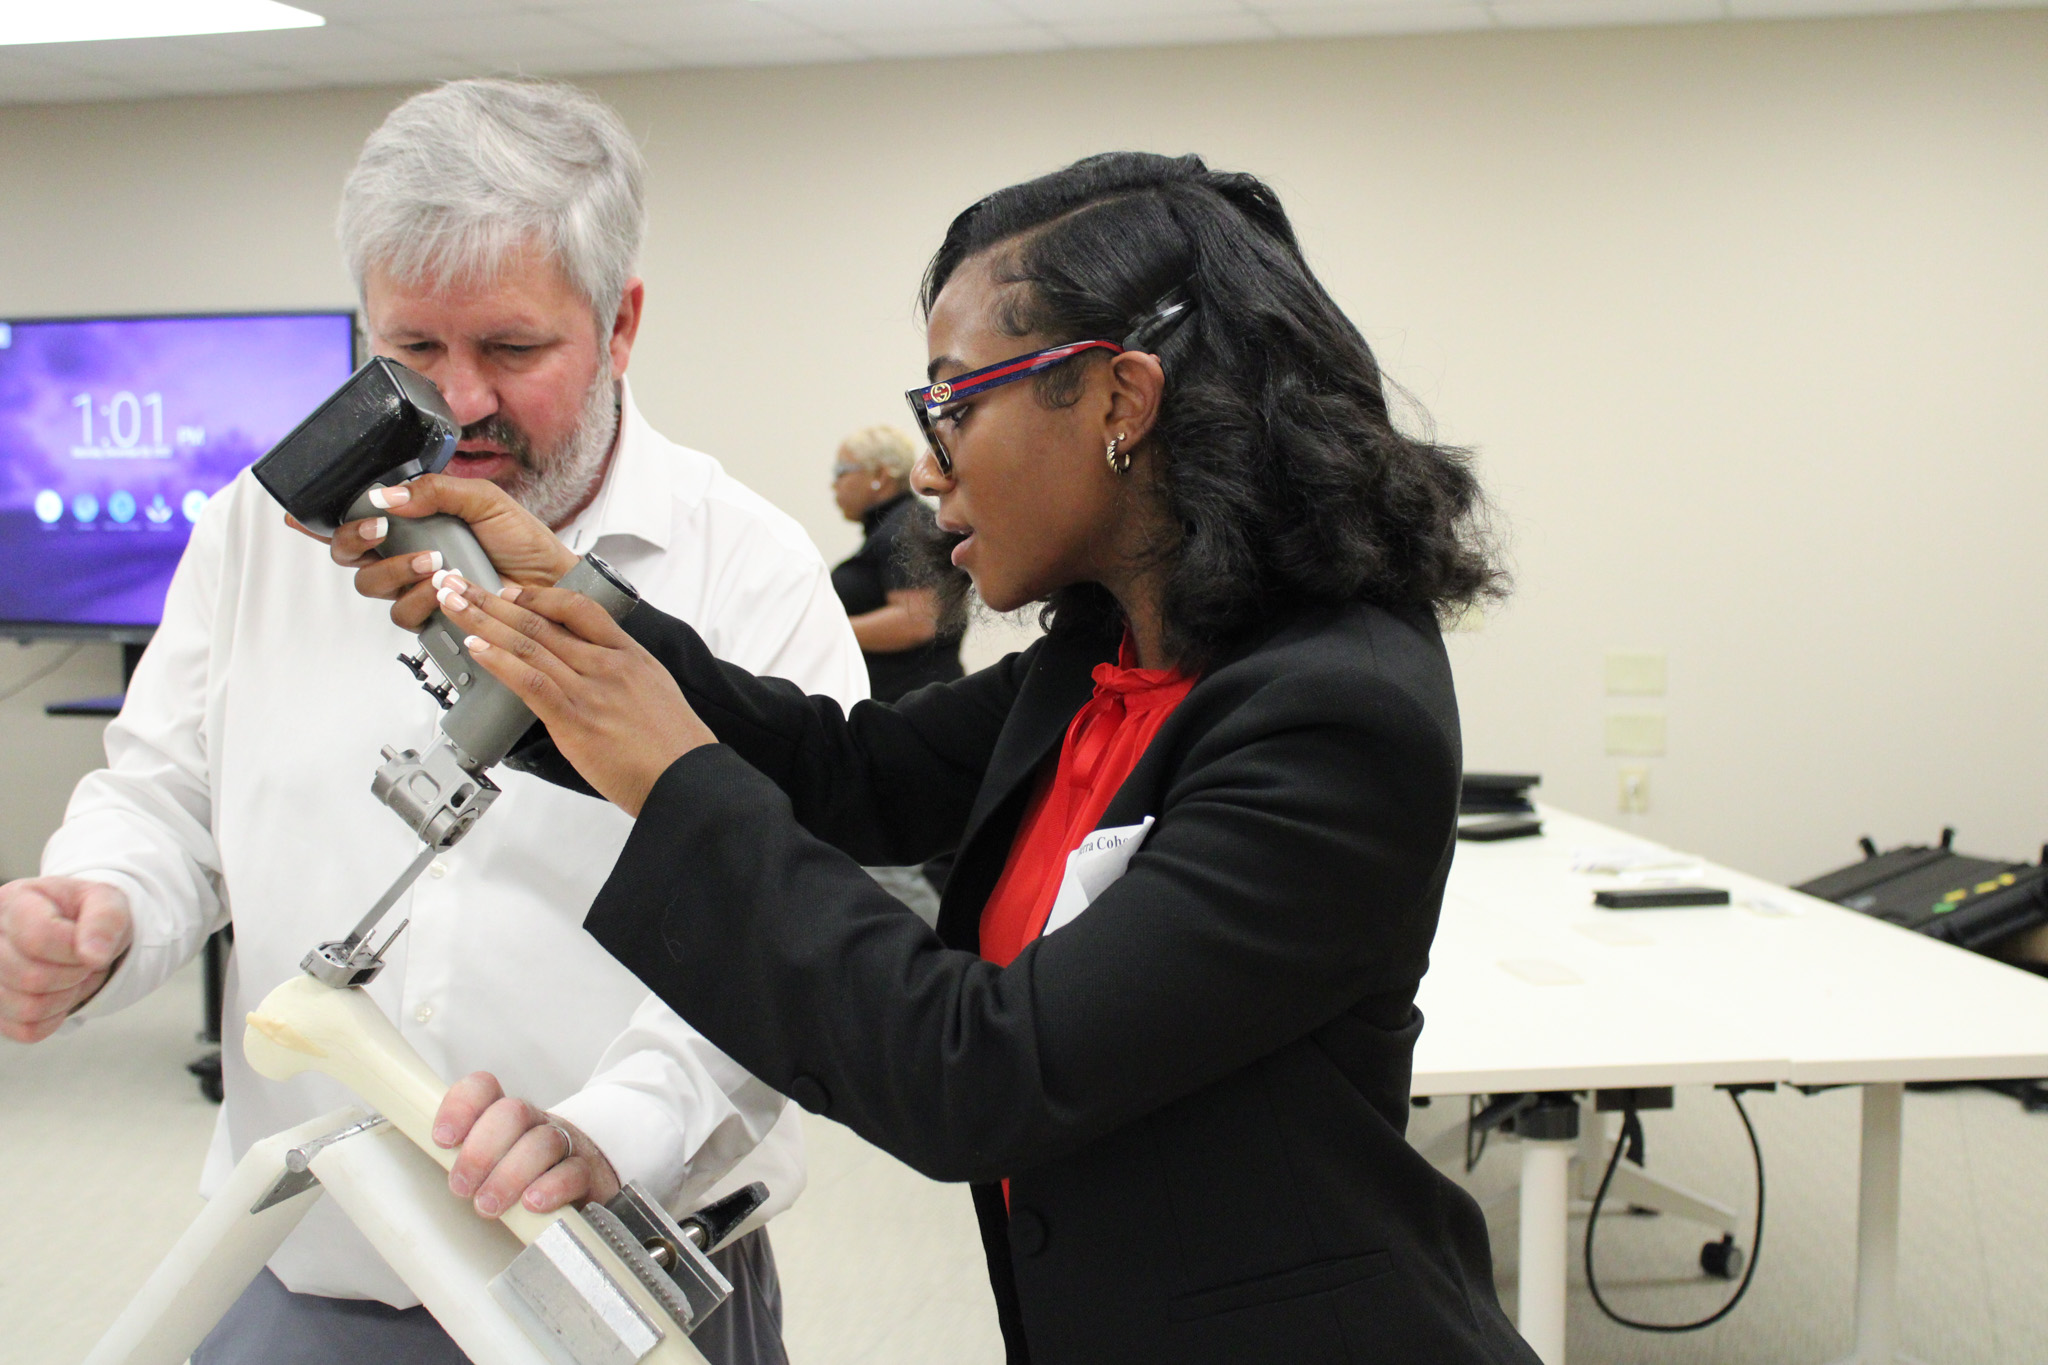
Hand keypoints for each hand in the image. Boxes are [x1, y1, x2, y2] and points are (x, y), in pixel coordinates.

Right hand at [0, 878, 133, 1042]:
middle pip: (32, 977)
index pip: (38, 937)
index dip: (75, 950)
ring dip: (67, 996)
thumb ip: (105, 921)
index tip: (89, 944)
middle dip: (75, 974)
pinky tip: (60, 992)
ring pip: (28, 1007)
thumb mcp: (107, 902)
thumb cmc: (87, 915)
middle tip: (85, 961)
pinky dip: (55, 1017)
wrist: (77, 934)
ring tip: (74, 974)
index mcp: (13, 901)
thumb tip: (92, 956)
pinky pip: (27, 1029)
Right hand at [285, 474, 578, 632]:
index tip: (298, 514)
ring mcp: (415, 587)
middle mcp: (406, 554)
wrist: (551, 582)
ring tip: (434, 562)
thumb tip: (386, 495)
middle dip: (354, 540)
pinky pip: (402, 613)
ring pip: (371, 585)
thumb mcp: (483, 500)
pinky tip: (443, 588)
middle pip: (349, 554)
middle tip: (379, 529)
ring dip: (395, 570)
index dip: (320, 520)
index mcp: (413, 521)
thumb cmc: (523, 541)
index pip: (356, 519)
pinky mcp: (430, 617)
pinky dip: (419, 599)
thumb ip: (435, 490)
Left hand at [430, 573, 714, 816]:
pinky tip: (477, 649)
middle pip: (541, 621)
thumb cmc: (674, 746)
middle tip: (458, 584)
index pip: (578, 608)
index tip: (509, 591)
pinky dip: (500, 662)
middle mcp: (607, 665)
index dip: (538, 595)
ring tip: (452, 606)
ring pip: (528, 645)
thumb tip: (589, 678)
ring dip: (484, 623)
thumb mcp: (654, 692)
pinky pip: (531, 681)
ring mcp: (590, 690)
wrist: (687, 778)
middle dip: (491, 601)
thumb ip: (619, 678)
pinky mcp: (575, 720)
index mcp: (628, 655)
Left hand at [434, 1071, 620, 1216]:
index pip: (482, 1089)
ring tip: (488, 1205)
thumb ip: (461, 1158)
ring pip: (541, 1142)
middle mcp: (533, 1122)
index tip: (443, 1139)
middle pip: (511, 1113)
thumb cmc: (521, 1174)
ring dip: (509, 1175)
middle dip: (481, 1151)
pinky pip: (572, 1171)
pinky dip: (550, 1187)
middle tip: (462, 1188)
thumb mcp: (489, 1161)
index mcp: (503, 1114)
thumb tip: (422, 1172)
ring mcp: (564, 1143)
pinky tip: (532, 1203)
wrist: (581, 1180)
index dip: (460, 1107)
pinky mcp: (586, 1172)